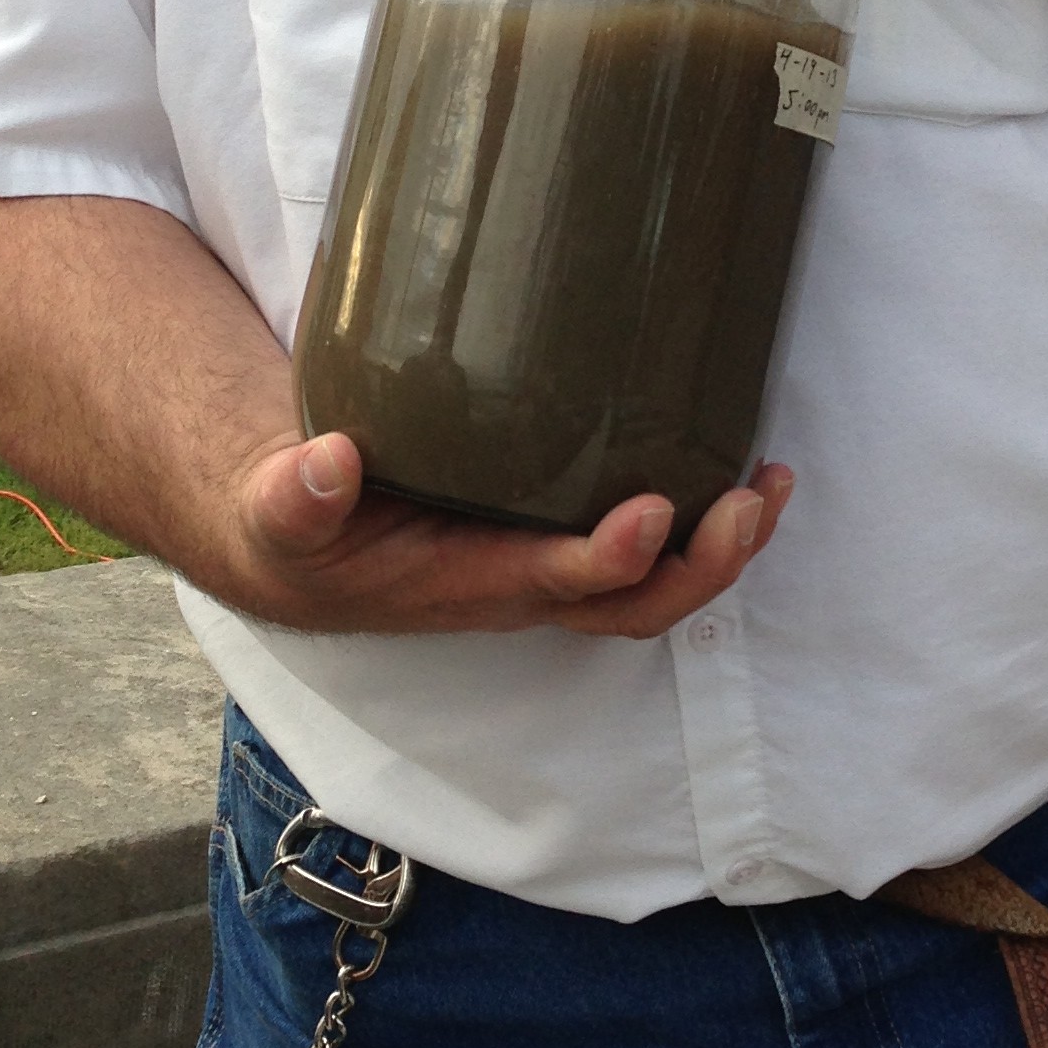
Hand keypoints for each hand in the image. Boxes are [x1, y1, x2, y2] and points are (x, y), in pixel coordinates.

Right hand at [231, 429, 797, 638]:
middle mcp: (524, 581)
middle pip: (635, 603)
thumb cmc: (299, 525)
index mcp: (465, 584)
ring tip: (772, 481)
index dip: (610, 560)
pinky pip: (652, 532)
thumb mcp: (275, 512)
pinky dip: (707, 506)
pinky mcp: (561, 519)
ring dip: (725, 540)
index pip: (554, 585)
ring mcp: (550, 557)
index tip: (653, 512)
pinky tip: (739, 444)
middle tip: (749, 501)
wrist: (301, 533)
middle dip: (703, 565)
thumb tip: (329, 466)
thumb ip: (292, 497)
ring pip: (658, 576)